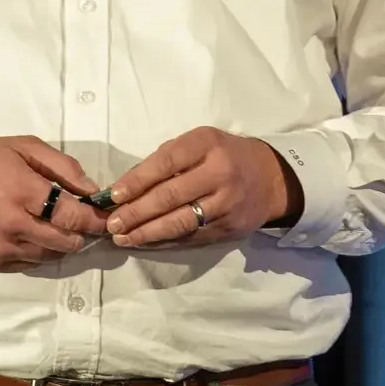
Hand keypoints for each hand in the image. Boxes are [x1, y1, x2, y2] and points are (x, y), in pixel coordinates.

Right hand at [0, 137, 110, 272]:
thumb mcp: (24, 147)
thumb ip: (62, 167)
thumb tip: (93, 191)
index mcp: (21, 191)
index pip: (71, 215)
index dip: (94, 219)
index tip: (106, 218)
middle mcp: (12, 225)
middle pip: (65, 241)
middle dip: (81, 233)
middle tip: (84, 222)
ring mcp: (0, 248)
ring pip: (49, 256)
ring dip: (59, 243)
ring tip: (55, 225)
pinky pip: (29, 264)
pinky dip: (37, 251)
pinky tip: (31, 233)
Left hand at [104, 128, 302, 248]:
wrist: (271, 178)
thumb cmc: (225, 155)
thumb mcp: (200, 143)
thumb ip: (167, 159)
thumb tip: (126, 185)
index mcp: (207, 145)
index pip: (166, 163)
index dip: (138, 180)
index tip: (115, 195)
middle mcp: (219, 173)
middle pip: (171, 196)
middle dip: (137, 212)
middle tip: (112, 224)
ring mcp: (226, 204)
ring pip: (180, 222)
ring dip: (147, 232)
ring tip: (123, 238)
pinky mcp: (229, 228)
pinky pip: (191, 237)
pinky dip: (165, 242)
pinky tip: (146, 242)